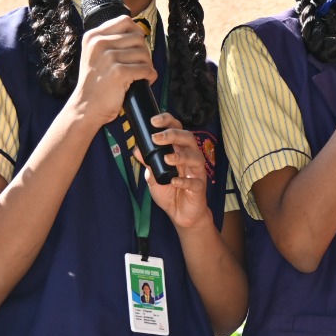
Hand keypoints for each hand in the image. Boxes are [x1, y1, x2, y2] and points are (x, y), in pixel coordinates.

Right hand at [72, 16, 156, 128]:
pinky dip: (150, 76)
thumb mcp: (94, 55)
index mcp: (93, 36)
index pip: (125, 21)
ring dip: (147, 65)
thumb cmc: (94, 83)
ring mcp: (108, 58)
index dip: (136, 32)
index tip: (137, 46)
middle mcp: (99, 43)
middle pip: (138, 37)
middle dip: (144, 52)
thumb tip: (138, 32)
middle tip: (139, 65)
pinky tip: (145, 82)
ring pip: (144, 53)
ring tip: (140, 75)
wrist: (85, 107)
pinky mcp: (118, 73)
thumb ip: (109, 41)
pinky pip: (146, 69)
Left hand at [138, 113, 213, 229]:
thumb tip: (136, 149)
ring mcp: (196, 172)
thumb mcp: (154, 176)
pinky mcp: (199, 187)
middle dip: (173, 135)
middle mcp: (190, 158)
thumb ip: (147, 163)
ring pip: (195, 157)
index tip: (153, 121)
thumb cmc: (170, 192)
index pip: (178, 129)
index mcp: (180, 151)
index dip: (168, 122)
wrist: (181, 214)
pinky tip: (173, 181)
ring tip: (167, 159)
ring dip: (180, 156)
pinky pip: (194, 182)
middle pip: (188, 138)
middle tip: (157, 138)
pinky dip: (183, 181)